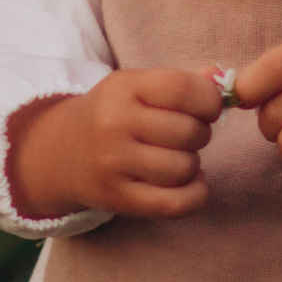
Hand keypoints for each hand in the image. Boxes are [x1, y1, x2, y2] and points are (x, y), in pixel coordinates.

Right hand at [8, 66, 222, 219]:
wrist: (61, 151)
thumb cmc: (115, 113)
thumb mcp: (139, 86)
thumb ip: (183, 82)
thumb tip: (220, 77)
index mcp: (124, 87)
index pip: (181, 88)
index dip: (208, 100)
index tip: (208, 108)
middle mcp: (115, 124)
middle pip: (187, 132)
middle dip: (200, 134)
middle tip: (188, 134)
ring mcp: (113, 164)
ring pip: (183, 168)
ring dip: (192, 164)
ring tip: (178, 157)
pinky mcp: (116, 198)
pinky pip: (173, 204)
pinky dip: (194, 195)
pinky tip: (190, 183)